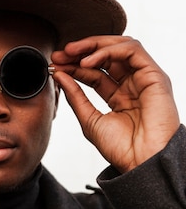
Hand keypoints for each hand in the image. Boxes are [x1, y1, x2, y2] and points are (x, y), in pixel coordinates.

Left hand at [51, 36, 179, 172]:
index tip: (54, 65)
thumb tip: (60, 75)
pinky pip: (132, 50)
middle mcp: (132, 85)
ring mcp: (144, 78)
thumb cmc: (122, 149)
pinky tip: (88, 61)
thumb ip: (76, 97)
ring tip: (71, 53)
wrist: (141, 162)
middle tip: (59, 54)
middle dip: (81, 52)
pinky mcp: (154, 75)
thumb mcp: (90, 120)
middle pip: (106, 57)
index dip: (74, 66)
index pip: (94, 73)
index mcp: (119, 97)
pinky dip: (108, 50)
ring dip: (93, 46)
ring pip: (120, 47)